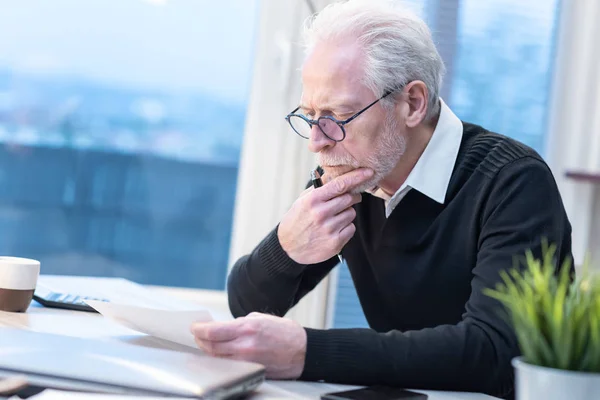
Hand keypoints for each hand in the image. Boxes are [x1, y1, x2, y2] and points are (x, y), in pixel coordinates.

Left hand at [191, 313, 306, 379]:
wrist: (303, 351)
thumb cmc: (285, 332)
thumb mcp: (261, 318)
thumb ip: (240, 323)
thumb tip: (224, 327)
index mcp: (248, 328)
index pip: (213, 332)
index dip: (199, 330)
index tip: (194, 327)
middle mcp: (245, 346)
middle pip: (211, 347)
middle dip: (201, 340)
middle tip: (197, 335)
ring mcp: (247, 361)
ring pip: (218, 358)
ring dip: (209, 351)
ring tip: (206, 344)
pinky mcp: (251, 370)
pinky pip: (229, 366)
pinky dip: (221, 360)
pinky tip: (220, 354)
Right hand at [278, 168, 373, 263]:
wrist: (288, 247)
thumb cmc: (297, 220)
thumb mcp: (302, 201)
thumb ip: (319, 188)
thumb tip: (334, 174)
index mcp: (313, 200)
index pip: (340, 185)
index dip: (356, 177)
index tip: (368, 172)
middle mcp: (321, 213)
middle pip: (349, 198)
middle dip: (351, 197)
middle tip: (346, 200)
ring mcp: (329, 229)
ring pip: (351, 213)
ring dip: (346, 213)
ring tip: (333, 218)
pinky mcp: (335, 242)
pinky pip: (351, 228)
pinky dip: (346, 228)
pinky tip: (334, 230)